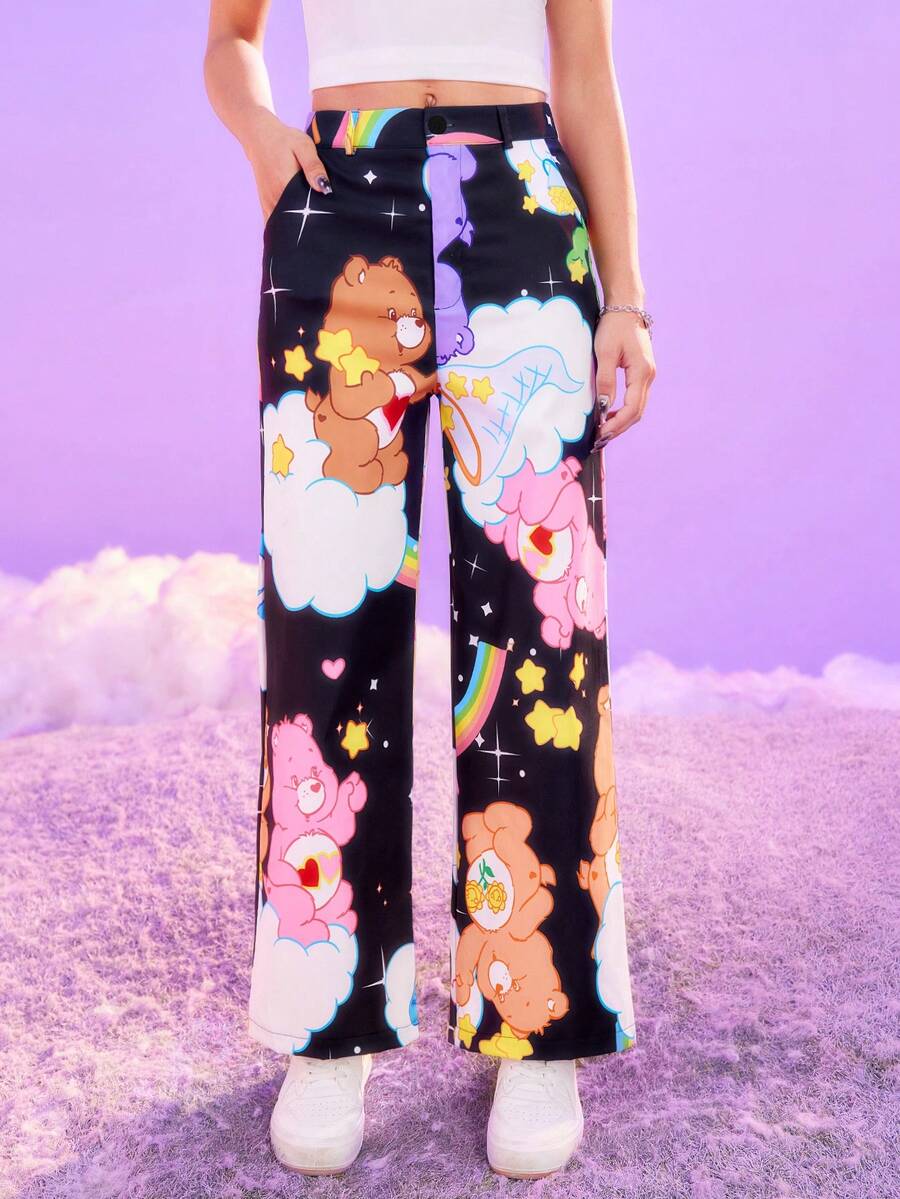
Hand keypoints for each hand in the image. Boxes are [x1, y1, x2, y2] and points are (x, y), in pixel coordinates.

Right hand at [242, 108, 331, 222]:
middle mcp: (275, 199)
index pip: (307, 211)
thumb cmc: (284, 140)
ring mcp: (268, 204)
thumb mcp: (303, 146)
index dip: (319, 217)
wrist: (259, 136)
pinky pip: (275, 224)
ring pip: (285, 225)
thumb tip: (325, 188)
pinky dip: (286, 227)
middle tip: (323, 224)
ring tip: (312, 226)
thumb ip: (314, 167)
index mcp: (285, 185)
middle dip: (310, 225)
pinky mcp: (265, 205)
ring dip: (298, 227)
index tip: (328, 218)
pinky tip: (296, 227)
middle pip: (296, 221)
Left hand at [592, 311, 656, 449]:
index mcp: (642, 372)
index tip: (600, 434)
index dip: (616, 425)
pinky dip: (623, 411)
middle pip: (637, 412)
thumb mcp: (605, 352)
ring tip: (603, 431)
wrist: (626, 307)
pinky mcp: (642, 373)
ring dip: (621, 422)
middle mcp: (649, 376)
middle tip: (599, 440)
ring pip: (637, 408)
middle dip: (619, 428)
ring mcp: (648, 375)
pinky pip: (635, 399)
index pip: (632, 408)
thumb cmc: (614, 327)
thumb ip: (606, 380)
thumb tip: (604, 407)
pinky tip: (609, 415)